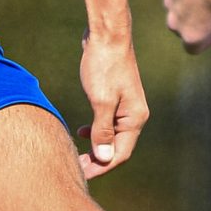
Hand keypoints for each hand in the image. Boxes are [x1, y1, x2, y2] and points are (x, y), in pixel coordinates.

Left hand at [76, 34, 147, 179]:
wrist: (107, 35)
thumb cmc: (104, 65)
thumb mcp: (101, 101)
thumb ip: (102, 131)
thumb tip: (104, 159)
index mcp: (134, 118)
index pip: (120, 154)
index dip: (101, 167)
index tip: (82, 175)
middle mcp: (134, 114)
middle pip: (117, 147)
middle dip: (97, 160)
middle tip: (75, 167)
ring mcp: (125, 106)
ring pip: (110, 136)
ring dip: (95, 147)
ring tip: (77, 153)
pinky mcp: (115, 98)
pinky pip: (107, 123)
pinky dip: (95, 131)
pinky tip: (81, 131)